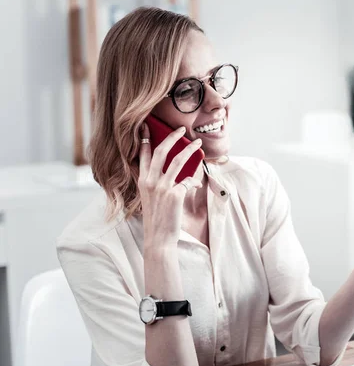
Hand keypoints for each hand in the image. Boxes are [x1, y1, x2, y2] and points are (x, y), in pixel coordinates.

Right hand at [138, 124, 203, 250]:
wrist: (158, 238)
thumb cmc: (157, 218)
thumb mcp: (150, 198)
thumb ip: (157, 183)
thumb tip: (176, 173)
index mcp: (142, 181)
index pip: (142, 155)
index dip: (145, 139)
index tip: (147, 127)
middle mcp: (150, 181)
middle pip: (161, 151)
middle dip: (171, 137)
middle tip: (181, 129)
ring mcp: (162, 187)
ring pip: (178, 160)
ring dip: (190, 149)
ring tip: (198, 143)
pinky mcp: (175, 195)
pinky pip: (189, 181)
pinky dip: (194, 181)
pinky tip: (197, 185)